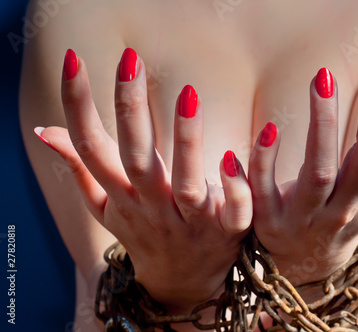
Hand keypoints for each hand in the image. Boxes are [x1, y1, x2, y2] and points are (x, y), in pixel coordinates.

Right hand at [36, 48, 252, 312]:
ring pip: (187, 184)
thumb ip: (81, 167)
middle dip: (130, 109)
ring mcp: (189, 222)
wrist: (180, 283)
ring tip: (188, 94)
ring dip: (187, 141)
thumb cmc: (143, 232)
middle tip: (129, 60)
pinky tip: (232, 156)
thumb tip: (46, 130)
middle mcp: (153, 208)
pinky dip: (233, 187)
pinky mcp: (226, 231)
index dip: (78, 106)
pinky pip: (233, 211)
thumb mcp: (106, 205)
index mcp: (121, 196)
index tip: (72, 60)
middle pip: (137, 160)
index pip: (92, 149)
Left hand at [248, 41, 357, 284]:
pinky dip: (264, 161)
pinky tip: (269, 129)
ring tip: (323, 78)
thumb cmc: (340, 215)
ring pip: (320, 171)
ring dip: (323, 124)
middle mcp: (348, 206)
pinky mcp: (270, 221)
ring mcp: (308, 216)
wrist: (304, 269)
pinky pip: (264, 189)